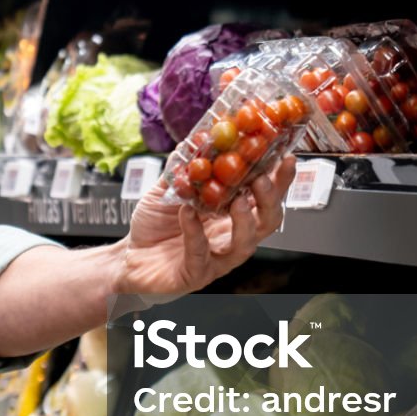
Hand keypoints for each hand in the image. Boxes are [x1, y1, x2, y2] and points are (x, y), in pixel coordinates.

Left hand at [112, 155, 296, 304]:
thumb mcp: (166, 190)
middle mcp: (230, 237)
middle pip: (266, 222)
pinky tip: (188, 214)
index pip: (264, 197)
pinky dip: (195, 232)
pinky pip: (201, 254)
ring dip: (244, 222)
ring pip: (244, 245)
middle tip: (262, 180)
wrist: (129, 258)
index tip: (287, 157)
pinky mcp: (195, 274)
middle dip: (270, 200)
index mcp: (231, 215)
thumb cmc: (155, 226)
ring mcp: (216, 258)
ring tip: (236, 200)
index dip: (279, 180)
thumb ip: (181, 169)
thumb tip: (191, 141)